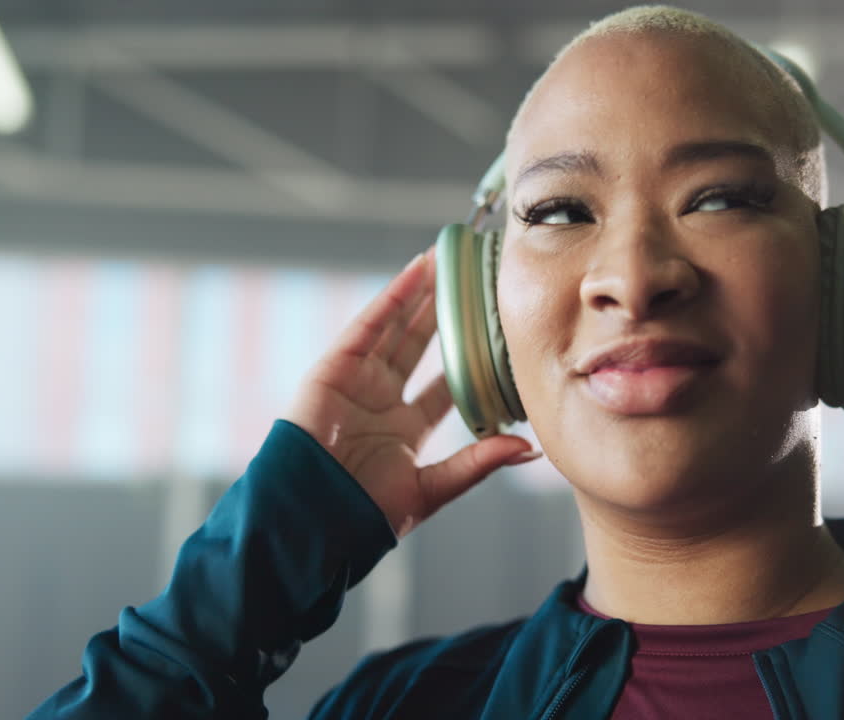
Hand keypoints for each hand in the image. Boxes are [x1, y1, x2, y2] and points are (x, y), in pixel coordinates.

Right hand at [284, 249, 540, 536]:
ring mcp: (357, 381)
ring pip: (398, 327)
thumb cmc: (365, 516)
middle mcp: (383, 399)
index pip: (448, 383)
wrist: (313, 520)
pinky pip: (369, 325)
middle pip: (423, 345)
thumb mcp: (432, 489)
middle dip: (448, 314)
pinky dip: (393, 297)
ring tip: (449, 261)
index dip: (471, 357)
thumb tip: (529, 447)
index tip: (499, 332)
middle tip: (477, 282)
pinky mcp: (334, 368)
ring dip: (423, 293)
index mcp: (407, 428)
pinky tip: (417, 272)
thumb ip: (478, 463)